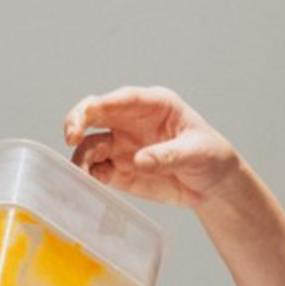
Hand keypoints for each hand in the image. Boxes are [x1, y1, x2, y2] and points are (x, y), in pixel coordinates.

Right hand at [65, 88, 239, 208]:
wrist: (213, 186)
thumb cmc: (211, 157)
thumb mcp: (197, 153)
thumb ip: (168, 155)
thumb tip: (139, 160)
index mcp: (153, 105)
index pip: (121, 99)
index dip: (101, 105)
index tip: (87, 115)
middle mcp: (131, 121)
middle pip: (95, 113)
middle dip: (78, 121)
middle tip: (71, 137)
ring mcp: (122, 145)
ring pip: (90, 144)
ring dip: (82, 156)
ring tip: (84, 173)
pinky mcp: (118, 169)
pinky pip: (96, 169)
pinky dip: (89, 175)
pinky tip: (93, 183)